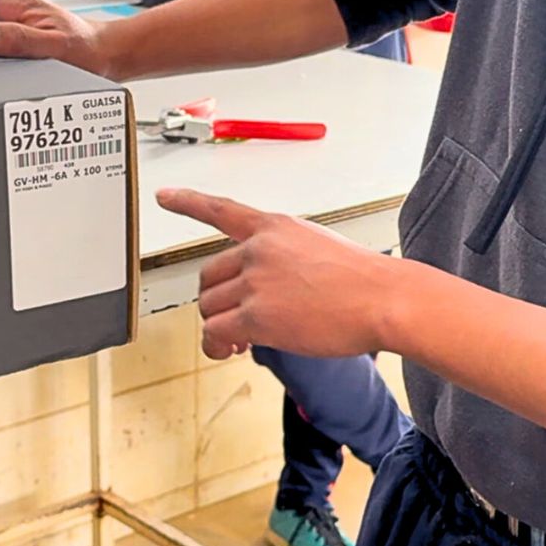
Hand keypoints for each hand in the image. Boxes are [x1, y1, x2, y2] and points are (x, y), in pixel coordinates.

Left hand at [156, 188, 396, 359]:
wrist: (380, 298)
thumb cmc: (360, 278)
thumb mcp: (316, 245)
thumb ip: (282, 256)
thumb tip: (264, 286)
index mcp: (273, 226)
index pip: (221, 210)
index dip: (188, 201)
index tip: (165, 196)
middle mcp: (258, 248)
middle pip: (209, 275)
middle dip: (217, 299)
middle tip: (235, 319)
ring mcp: (255, 281)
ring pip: (209, 306)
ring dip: (219, 326)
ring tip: (239, 339)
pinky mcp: (256, 315)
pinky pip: (216, 332)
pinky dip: (218, 346)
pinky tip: (234, 349)